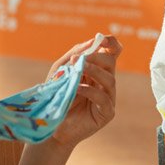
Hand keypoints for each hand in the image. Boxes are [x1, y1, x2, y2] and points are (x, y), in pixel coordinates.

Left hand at [48, 34, 121, 149]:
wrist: (51, 125)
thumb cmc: (57, 96)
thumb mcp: (60, 71)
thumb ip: (74, 55)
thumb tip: (90, 42)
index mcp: (97, 70)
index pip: (112, 52)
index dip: (111, 43)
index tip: (102, 39)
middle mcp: (105, 82)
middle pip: (111, 62)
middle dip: (97, 57)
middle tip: (80, 59)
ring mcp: (108, 98)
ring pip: (110, 79)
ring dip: (95, 71)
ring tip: (80, 68)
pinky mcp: (106, 113)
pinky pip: (104, 99)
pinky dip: (91, 91)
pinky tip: (77, 88)